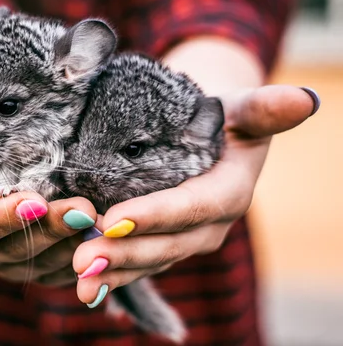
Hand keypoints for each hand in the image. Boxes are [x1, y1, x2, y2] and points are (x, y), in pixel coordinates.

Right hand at [0, 75, 97, 286]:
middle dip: (51, 229)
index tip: (38, 201)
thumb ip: (1, 144)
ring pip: (37, 267)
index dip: (4, 217)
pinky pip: (56, 275)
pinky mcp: (30, 271)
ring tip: (101, 222)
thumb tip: (28, 135)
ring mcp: (1, 261)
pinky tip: (102, 238)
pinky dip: (79, 258)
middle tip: (85, 210)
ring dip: (71, 245)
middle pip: (8, 250)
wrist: (5, 152)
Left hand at [72, 84, 318, 305]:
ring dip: (114, 272)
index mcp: (230, 192)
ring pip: (150, 261)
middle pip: (167, 244)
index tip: (113, 219)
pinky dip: (113, 274)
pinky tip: (82, 283)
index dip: (155, 215)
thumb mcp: (242, 108)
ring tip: (79, 279)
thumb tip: (303, 99)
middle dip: (125, 253)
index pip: (193, 207)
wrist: (210, 134)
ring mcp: (186, 239)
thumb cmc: (221, 116)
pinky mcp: (164, 243)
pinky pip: (140, 263)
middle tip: (83, 260)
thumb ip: (264, 108)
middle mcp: (209, 225)